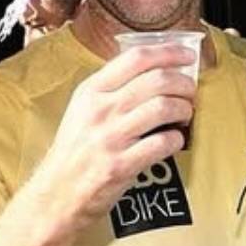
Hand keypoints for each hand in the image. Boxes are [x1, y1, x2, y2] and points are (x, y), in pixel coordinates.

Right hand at [33, 44, 196, 231]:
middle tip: (190, 92)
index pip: (136, 58)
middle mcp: (100, 110)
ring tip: (184, 116)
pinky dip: (176, 139)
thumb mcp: (82, 110)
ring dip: (184, 110)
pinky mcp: (121, 165)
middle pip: (157, 80)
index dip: (168, 52)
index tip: (187, 55)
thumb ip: (111, 89)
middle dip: (184, 84)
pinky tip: (173, 141)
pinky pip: (163, 143)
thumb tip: (153, 71)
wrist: (56, 194)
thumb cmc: (74, 152)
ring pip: (164, 107)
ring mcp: (110, 137)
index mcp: (91, 91)